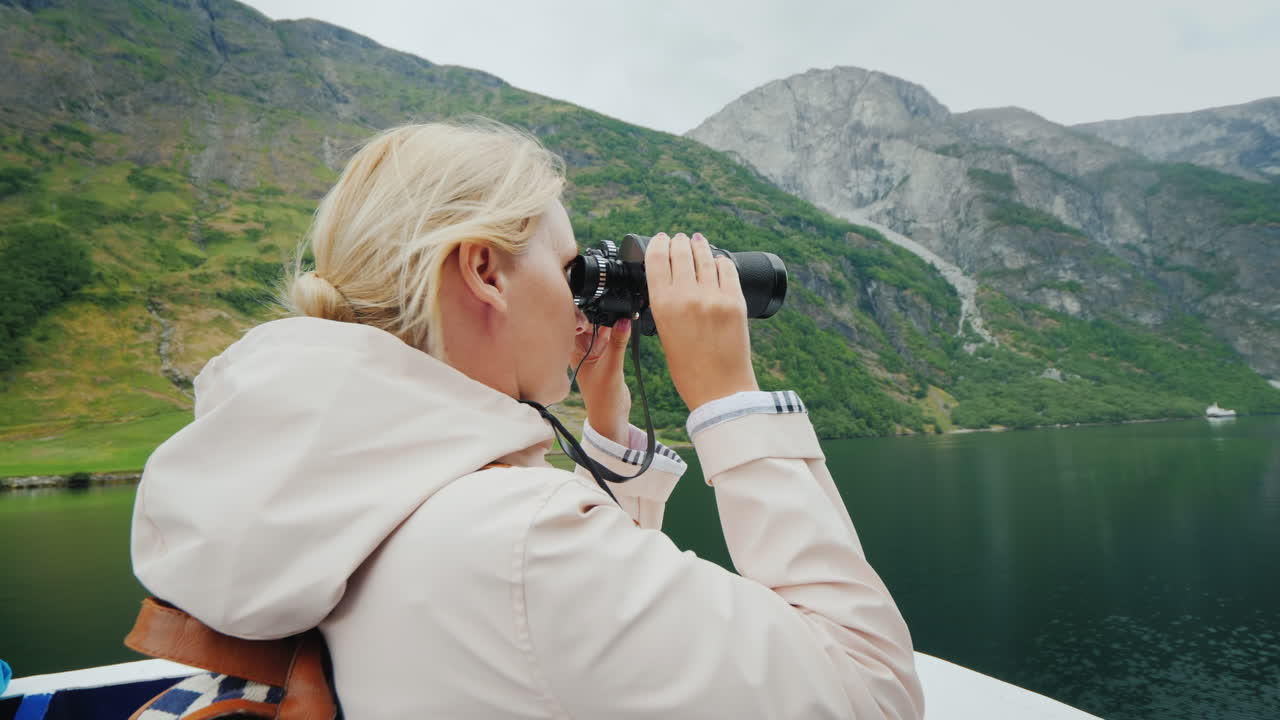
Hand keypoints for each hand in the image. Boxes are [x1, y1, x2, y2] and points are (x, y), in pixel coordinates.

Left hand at [571, 318, 632, 444]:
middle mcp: (582, 349)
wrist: (612, 415)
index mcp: (574, 351)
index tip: (599, 306)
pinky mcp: (607, 354)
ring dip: (611, 322)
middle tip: (615, 308)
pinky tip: (626, 325)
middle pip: (589, 323)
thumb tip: (625, 320)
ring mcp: (595, 352)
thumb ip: (618, 342)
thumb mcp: (611, 367)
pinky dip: (618, 330)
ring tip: (623, 315)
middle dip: (601, 314)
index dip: (585, 313)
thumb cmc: (602, 398)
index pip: (575, 324)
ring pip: (601, 328)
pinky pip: (611, 337)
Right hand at [646, 232, 758, 410]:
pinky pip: (727, 269)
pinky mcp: (736, 301)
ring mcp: (714, 297)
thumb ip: (665, 304)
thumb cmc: (688, 368)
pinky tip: (717, 260)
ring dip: (699, 245)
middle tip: (679, 239)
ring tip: (697, 241)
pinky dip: (720, 261)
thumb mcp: (664, 333)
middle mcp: (687, 296)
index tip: (661, 239)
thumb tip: (671, 279)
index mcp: (662, 305)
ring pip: (705, 256)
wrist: (720, 389)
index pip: (657, 259)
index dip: (659, 244)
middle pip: (681, 252)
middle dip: (679, 242)